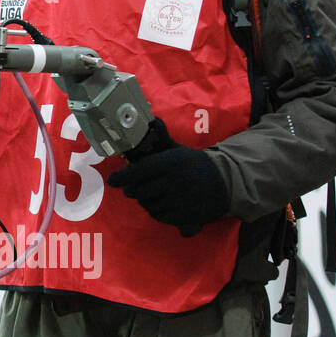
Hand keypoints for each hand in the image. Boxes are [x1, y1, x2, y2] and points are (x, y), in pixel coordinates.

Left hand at [108, 124, 228, 236]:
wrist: (223, 182)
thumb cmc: (191, 164)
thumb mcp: (176, 150)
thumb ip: (159, 139)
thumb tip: (150, 119)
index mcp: (170, 162)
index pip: (139, 171)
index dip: (122, 177)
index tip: (112, 180)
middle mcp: (175, 182)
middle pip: (139, 191)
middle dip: (133, 189)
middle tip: (134, 187)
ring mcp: (181, 201)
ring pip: (147, 205)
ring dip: (145, 201)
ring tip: (154, 193)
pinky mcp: (186, 216)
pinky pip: (159, 217)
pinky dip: (157, 211)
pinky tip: (164, 203)